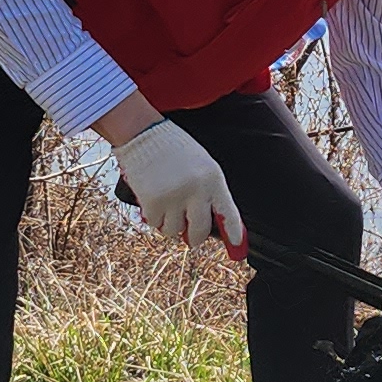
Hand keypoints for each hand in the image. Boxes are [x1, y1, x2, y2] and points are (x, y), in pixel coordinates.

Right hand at [112, 119, 244, 251]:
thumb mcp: (202, 165)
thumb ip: (209, 193)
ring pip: (175, 232)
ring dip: (171, 226)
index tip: (237, 247)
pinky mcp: (152, 202)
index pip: (227, 212)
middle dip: (194, 238)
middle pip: (199, 231)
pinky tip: (154, 202)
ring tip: (167, 208)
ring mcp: (173, 198)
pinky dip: (154, 219)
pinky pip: (156, 225)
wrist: (145, 134)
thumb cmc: (176, 150)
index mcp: (212, 179)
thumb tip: (210, 225)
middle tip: (190, 239)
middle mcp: (195, 191)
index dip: (233, 233)